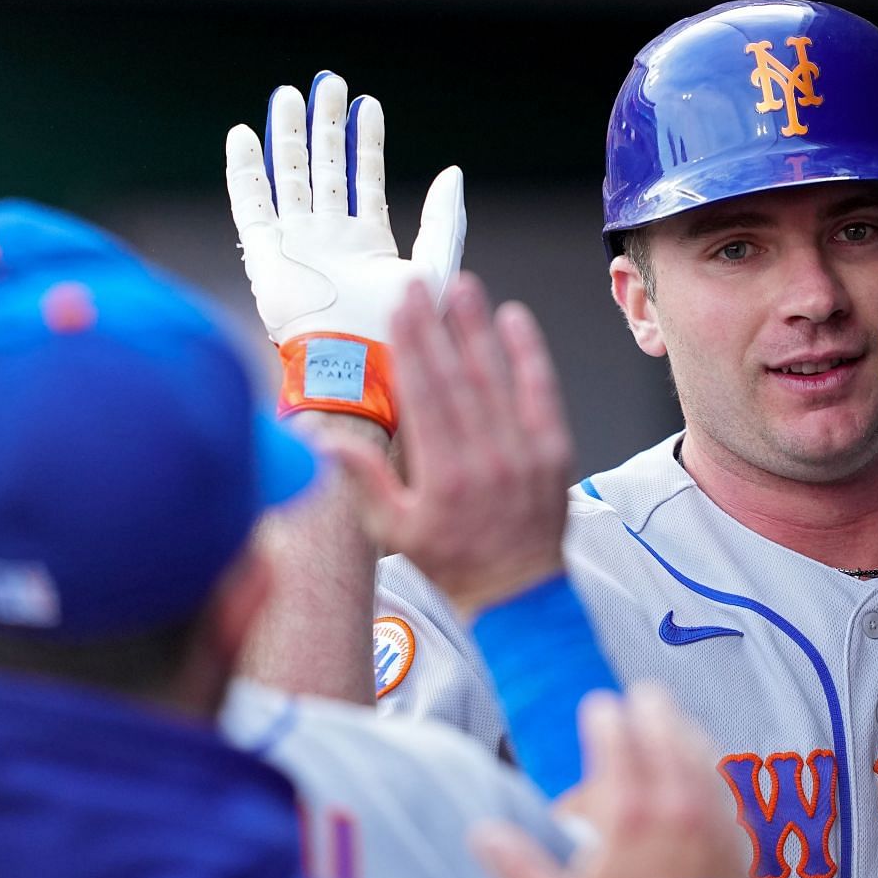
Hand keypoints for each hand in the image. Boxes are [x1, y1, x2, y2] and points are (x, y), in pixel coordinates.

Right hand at [225, 70, 465, 346]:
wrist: (356, 362)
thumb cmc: (400, 327)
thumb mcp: (436, 267)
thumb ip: (444, 220)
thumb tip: (453, 172)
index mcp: (368, 242)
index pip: (364, 178)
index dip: (366, 141)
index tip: (366, 103)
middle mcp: (329, 238)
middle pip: (324, 168)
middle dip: (325, 126)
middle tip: (324, 83)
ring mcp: (295, 243)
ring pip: (289, 176)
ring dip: (288, 136)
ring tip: (288, 95)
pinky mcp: (264, 254)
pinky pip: (249, 204)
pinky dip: (245, 170)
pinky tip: (244, 136)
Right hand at [325, 272, 573, 615]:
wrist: (518, 593)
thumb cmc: (453, 562)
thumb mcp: (394, 531)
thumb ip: (363, 480)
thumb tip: (322, 439)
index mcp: (444, 478)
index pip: (424, 396)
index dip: (411, 347)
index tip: (400, 309)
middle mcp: (487, 461)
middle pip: (458, 378)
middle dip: (439, 326)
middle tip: (423, 284)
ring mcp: (526, 454)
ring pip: (498, 378)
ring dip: (480, 329)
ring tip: (465, 288)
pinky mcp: (555, 452)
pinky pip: (542, 393)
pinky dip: (530, 354)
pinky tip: (515, 320)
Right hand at [471, 685, 748, 877]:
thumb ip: (518, 867)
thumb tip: (482, 834)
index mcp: (628, 815)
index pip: (616, 743)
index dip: (604, 718)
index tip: (598, 708)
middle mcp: (674, 807)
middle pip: (665, 736)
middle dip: (650, 711)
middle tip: (640, 698)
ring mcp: (711, 821)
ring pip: (702, 756)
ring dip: (685, 732)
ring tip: (673, 723)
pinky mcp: (736, 841)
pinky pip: (727, 789)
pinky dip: (714, 768)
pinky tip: (708, 768)